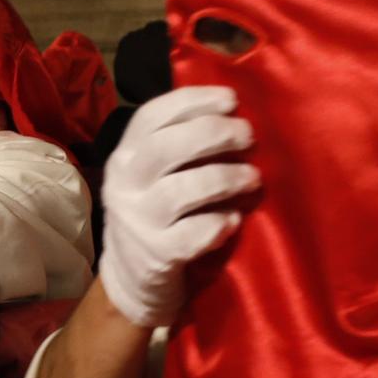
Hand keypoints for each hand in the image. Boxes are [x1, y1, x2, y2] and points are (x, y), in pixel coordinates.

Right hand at [99, 87, 258, 329]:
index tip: (231, 99)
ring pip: (181, 190)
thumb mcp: (151, 174)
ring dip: (225, 178)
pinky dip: (219, 223)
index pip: (151, 117)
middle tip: (248, 136)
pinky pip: (193, 234)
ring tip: (252, 178)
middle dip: (214, 134)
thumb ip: (177, 144)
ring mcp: (138, 221)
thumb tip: (230, 111)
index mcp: (125, 155)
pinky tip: (233, 220)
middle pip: (166, 148)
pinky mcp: (157, 255)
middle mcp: (125, 184)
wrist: (130, 278)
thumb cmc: (154, 213)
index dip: (192, 101)